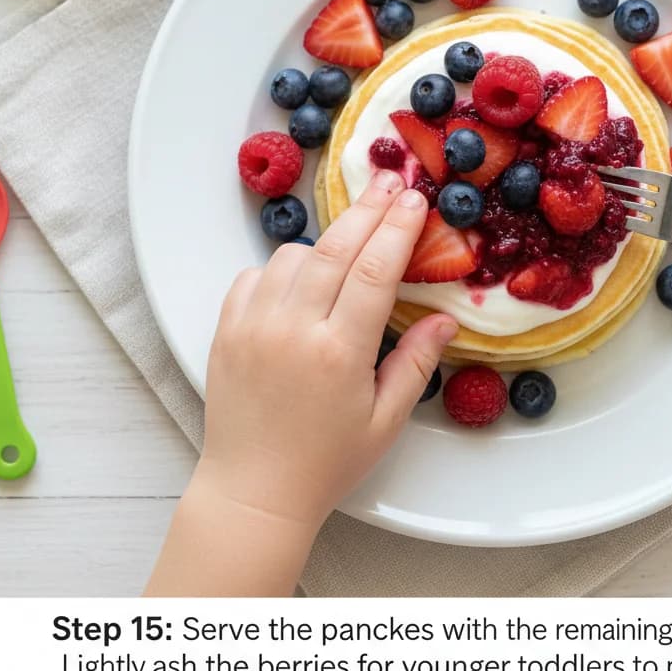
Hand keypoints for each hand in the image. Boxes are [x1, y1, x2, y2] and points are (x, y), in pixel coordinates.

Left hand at [146, 170, 456, 595]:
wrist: (252, 491)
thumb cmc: (326, 462)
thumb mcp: (385, 421)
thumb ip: (415, 363)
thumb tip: (446, 318)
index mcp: (338, 354)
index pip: (373, 272)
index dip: (398, 229)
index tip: (415, 198)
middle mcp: (292, 331)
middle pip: (334, 250)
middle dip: (367, 209)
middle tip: (389, 179)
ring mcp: (252, 327)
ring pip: (291, 256)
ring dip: (324, 243)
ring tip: (349, 246)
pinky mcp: (225, 331)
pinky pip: (253, 275)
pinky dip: (280, 267)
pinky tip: (300, 279)